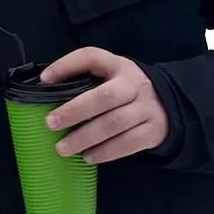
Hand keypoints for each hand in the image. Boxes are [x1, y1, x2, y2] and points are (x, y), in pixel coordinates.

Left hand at [40, 48, 168, 164]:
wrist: (169, 105)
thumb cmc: (126, 90)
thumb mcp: (110, 75)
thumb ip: (85, 78)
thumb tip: (47, 89)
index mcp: (118, 66)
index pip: (91, 57)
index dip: (67, 65)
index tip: (44, 79)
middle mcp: (134, 84)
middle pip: (104, 97)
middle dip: (74, 111)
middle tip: (50, 123)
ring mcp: (147, 108)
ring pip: (115, 123)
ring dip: (86, 137)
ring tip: (63, 148)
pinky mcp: (153, 131)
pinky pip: (128, 143)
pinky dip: (106, 152)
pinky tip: (88, 157)